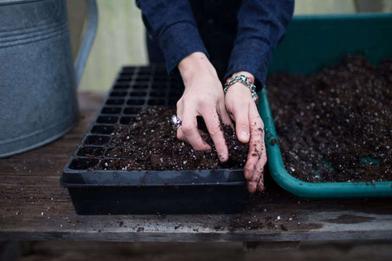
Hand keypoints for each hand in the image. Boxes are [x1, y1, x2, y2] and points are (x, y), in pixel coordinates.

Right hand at [176, 52, 231, 160]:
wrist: (197, 74)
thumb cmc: (213, 87)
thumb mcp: (223, 103)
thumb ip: (225, 121)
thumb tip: (233, 140)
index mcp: (206, 103)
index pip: (213, 128)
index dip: (218, 145)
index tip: (223, 156)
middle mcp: (191, 105)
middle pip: (188, 130)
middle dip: (197, 144)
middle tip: (208, 149)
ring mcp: (181, 107)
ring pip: (181, 131)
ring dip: (192, 140)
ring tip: (204, 143)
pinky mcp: (177, 110)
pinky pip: (180, 127)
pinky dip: (189, 134)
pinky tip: (197, 135)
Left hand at [225, 72, 266, 192]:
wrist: (239, 88)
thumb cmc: (238, 96)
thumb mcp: (238, 105)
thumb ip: (242, 122)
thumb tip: (244, 139)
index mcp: (256, 127)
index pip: (256, 148)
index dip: (252, 162)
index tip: (247, 173)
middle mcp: (258, 133)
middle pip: (261, 156)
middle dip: (256, 173)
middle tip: (251, 187)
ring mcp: (255, 137)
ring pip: (260, 158)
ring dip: (257, 174)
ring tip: (254, 188)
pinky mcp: (250, 138)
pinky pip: (255, 155)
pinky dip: (256, 167)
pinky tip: (254, 177)